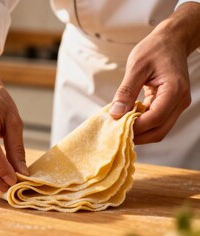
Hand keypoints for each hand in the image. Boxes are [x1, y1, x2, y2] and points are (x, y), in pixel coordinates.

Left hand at [109, 2, 199, 143]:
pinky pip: (157, 121)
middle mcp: (180, 101)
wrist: (171, 40)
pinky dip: (142, 123)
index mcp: (174, 90)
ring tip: (119, 126)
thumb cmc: (155, 49)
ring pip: (158, 129)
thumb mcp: (136, 67)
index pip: (156, 118)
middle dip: (137, 135)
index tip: (116, 126)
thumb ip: (126, 91)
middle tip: (115, 132)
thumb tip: (115, 113)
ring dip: (139, 131)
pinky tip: (127, 118)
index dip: (136, 127)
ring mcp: (176, 104)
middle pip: (159, 130)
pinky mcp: (170, 105)